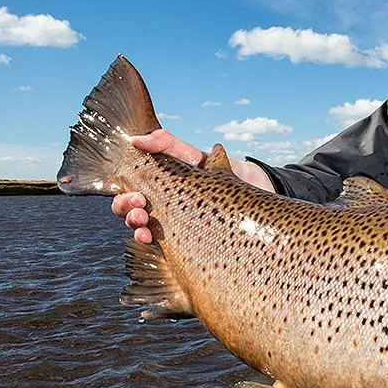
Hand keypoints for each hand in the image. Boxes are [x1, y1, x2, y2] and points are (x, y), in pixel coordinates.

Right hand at [110, 130, 274, 243]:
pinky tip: (151, 241)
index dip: (121, 193)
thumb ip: (171, 145)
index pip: (130, 189)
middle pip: (130, 210)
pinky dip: (151, 244)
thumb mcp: (201, 158)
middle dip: (126, 209)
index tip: (133, 192)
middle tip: (140, 205)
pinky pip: (163, 249)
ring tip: (144, 227)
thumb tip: (137, 138)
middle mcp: (164, 206)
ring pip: (141, 229)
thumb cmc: (233, 174)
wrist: (265, 195)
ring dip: (135, 227)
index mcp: (164, 185)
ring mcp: (175, 226)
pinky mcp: (188, 245)